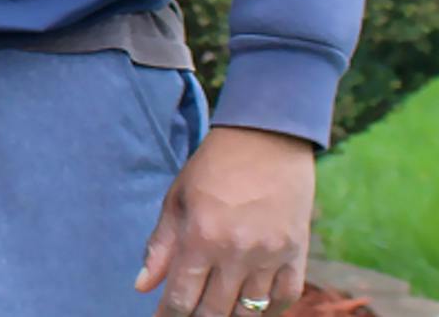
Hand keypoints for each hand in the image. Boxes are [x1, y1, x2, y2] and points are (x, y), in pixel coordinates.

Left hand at [138, 126, 314, 315]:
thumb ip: (161, 246)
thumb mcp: (177, 199)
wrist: (266, 140)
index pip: (182, 297)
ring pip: (249, 311)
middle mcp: (236, 253)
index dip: (168, 315)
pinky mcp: (296, 254)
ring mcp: (270, 256)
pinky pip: (285, 299)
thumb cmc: (213, 167)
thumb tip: (142, 286)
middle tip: (186, 316)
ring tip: (216, 313)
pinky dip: (269, 310)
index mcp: (201, 237)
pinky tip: (253, 308)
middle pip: (214, 311)